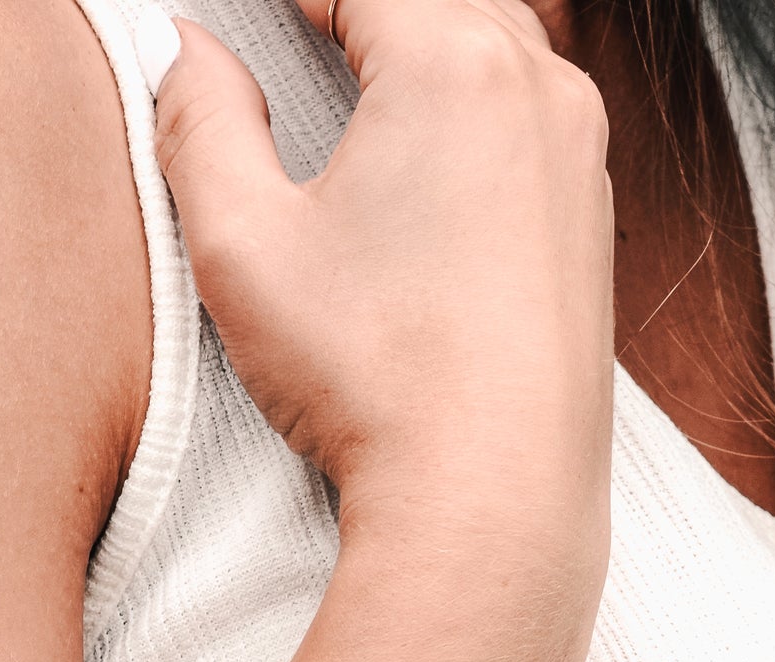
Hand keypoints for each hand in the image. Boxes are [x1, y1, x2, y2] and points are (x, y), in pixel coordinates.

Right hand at [143, 0, 613, 553]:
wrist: (491, 499)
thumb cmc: (372, 377)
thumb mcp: (243, 242)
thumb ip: (197, 119)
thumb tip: (181, 48)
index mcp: (453, 62)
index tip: (254, 4)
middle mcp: (540, 91)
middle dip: (364, 1)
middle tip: (305, 18)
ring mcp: (581, 160)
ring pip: (500, 45)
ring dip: (430, 33)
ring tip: (364, 49)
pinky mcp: (593, 229)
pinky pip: (536, 120)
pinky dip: (480, 100)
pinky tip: (437, 140)